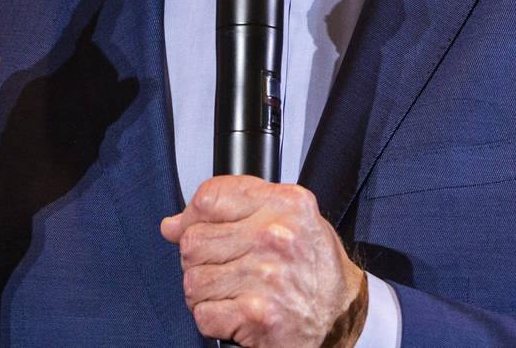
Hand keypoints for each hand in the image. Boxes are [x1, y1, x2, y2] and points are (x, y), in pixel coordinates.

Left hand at [160, 176, 364, 347]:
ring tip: (227, 291)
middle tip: (218, 266)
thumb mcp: (287, 216)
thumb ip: (233, 209)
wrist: (343, 314)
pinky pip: (203, 314)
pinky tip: (233, 312)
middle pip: (194, 240)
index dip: (191, 215)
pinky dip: (211, 318)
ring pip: (193, 280)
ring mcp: (266, 276)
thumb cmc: (314, 264)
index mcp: (284, 203)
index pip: (209, 196)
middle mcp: (276, 236)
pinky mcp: (258, 315)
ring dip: (202, 292)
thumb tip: (173, 224)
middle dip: (196, 258)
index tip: (193, 227)